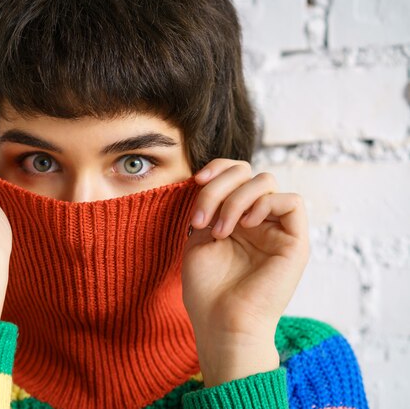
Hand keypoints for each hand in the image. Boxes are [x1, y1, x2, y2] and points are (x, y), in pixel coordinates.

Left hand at [181, 159, 309, 386]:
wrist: (221, 323)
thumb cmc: (206, 289)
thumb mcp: (199, 237)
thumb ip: (210, 205)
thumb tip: (213, 178)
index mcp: (236, 218)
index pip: (236, 172)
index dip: (218, 168)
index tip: (196, 181)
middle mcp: (259, 220)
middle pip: (248, 172)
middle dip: (219, 186)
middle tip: (200, 219)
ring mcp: (277, 230)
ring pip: (266, 181)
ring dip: (236, 199)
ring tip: (219, 231)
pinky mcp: (296, 243)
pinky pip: (292, 202)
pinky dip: (264, 204)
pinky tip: (246, 226)